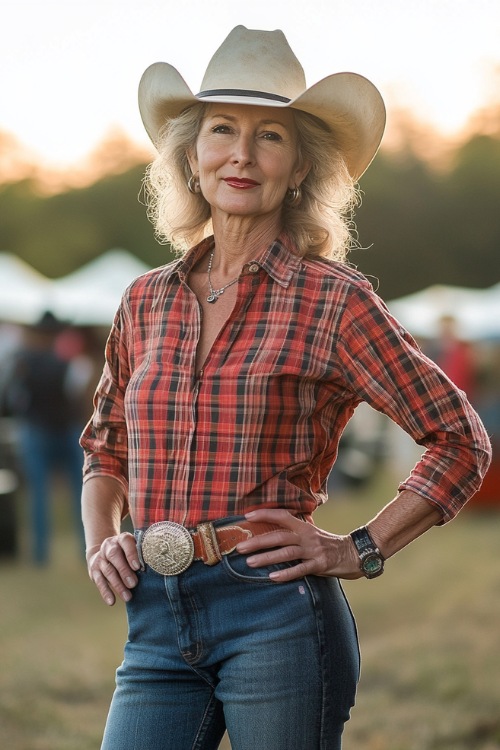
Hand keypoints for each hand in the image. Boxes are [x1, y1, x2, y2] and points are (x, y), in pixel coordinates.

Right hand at [86, 532, 140, 605]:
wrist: (105, 552)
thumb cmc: (128, 552)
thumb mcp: (134, 547)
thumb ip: (142, 553)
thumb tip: (155, 563)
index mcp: (122, 539)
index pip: (126, 542)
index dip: (131, 554)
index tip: (138, 567)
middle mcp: (109, 546)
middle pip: (114, 556)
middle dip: (124, 570)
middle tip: (133, 584)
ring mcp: (100, 558)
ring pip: (107, 571)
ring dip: (118, 585)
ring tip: (128, 597)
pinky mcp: (94, 570)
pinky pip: (99, 581)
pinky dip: (105, 592)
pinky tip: (112, 601)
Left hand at [236, 508, 362, 582]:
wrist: (354, 554)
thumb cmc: (328, 544)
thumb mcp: (312, 533)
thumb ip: (295, 531)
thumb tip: (273, 530)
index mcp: (304, 526)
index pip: (282, 516)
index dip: (265, 514)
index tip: (247, 517)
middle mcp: (307, 536)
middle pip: (279, 536)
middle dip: (258, 541)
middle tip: (239, 547)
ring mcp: (313, 551)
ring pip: (286, 553)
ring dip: (266, 558)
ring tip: (250, 562)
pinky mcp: (320, 565)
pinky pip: (300, 569)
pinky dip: (286, 573)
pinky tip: (272, 577)